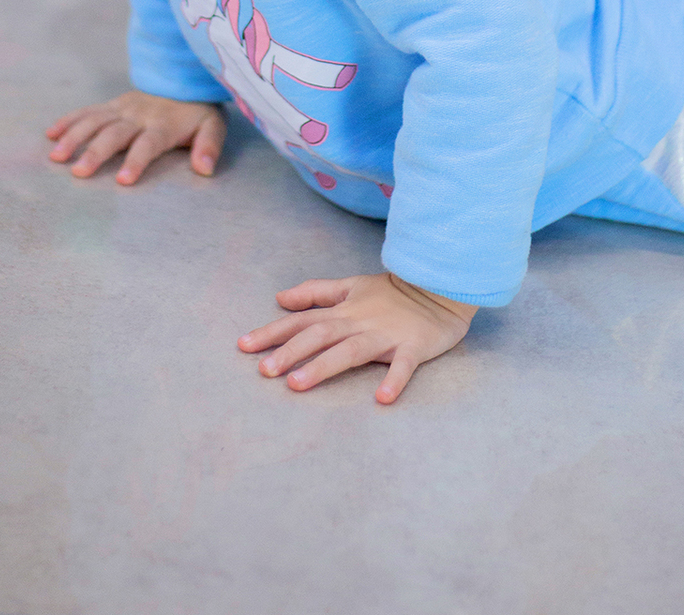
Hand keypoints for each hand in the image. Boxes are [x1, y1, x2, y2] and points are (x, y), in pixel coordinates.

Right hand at [46, 89, 226, 184]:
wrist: (185, 78)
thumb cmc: (197, 112)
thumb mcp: (213, 126)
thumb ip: (209, 146)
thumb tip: (204, 168)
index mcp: (163, 125)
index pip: (148, 144)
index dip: (137, 161)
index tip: (123, 180)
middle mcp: (139, 116)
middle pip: (115, 134)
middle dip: (96, 152)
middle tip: (79, 172)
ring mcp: (123, 108)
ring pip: (95, 121)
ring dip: (74, 137)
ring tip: (57, 157)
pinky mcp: (112, 104)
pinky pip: (88, 111)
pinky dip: (68, 121)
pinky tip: (51, 134)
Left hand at [239, 271, 474, 403]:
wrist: (439, 287)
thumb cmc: (393, 292)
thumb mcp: (351, 285)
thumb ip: (317, 292)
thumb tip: (280, 298)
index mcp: (343, 310)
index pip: (302, 320)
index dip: (273, 332)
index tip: (244, 346)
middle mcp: (359, 321)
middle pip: (319, 335)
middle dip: (290, 352)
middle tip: (265, 371)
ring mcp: (386, 335)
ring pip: (350, 350)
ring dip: (323, 366)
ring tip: (298, 384)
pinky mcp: (412, 347)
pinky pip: (403, 365)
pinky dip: (394, 380)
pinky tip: (382, 397)